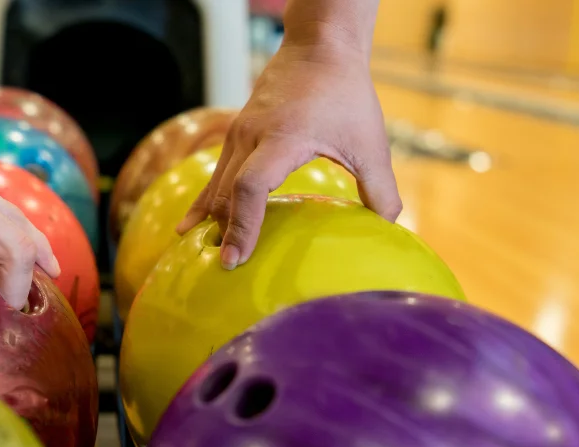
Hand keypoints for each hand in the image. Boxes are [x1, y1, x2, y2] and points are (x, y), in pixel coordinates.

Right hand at [178, 41, 399, 269]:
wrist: (319, 47)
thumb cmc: (346, 93)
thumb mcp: (371, 142)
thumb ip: (381, 189)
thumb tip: (388, 231)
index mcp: (282, 137)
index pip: (250, 187)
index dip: (243, 226)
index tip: (236, 257)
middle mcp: (252, 135)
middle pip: (227, 192)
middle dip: (226, 231)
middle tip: (227, 267)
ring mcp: (239, 133)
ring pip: (216, 184)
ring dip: (213, 219)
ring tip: (209, 253)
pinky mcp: (236, 133)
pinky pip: (214, 173)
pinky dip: (205, 201)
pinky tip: (190, 223)